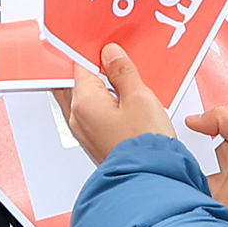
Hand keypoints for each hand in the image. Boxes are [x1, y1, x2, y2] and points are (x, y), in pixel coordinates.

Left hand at [51, 44, 174, 163]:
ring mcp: (85, 131)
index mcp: (83, 101)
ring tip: (123, 78)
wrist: (150, 181)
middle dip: (92, 67)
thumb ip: (123, 71)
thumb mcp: (140, 97)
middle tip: (112, 58)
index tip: (107, 45)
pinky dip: (105, 101)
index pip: (79, 63)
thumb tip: (111, 54)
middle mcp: (77, 117)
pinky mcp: (96, 140)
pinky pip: (94, 112)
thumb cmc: (144, 146)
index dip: (94, 50)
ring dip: (99, 85)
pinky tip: (123, 98)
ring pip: (85, 97)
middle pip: (76, 80)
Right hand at [184, 107, 227, 216]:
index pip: (220, 117)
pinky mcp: (213, 191)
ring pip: (194, 156)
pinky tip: (178, 165)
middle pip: (203, 136)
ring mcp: (222, 172)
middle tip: (175, 126)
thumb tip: (196, 118)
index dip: (203, 112)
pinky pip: (192, 177)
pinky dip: (183, 172)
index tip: (185, 108)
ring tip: (173, 144)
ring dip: (184, 152)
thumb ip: (223, 119)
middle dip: (188, 131)